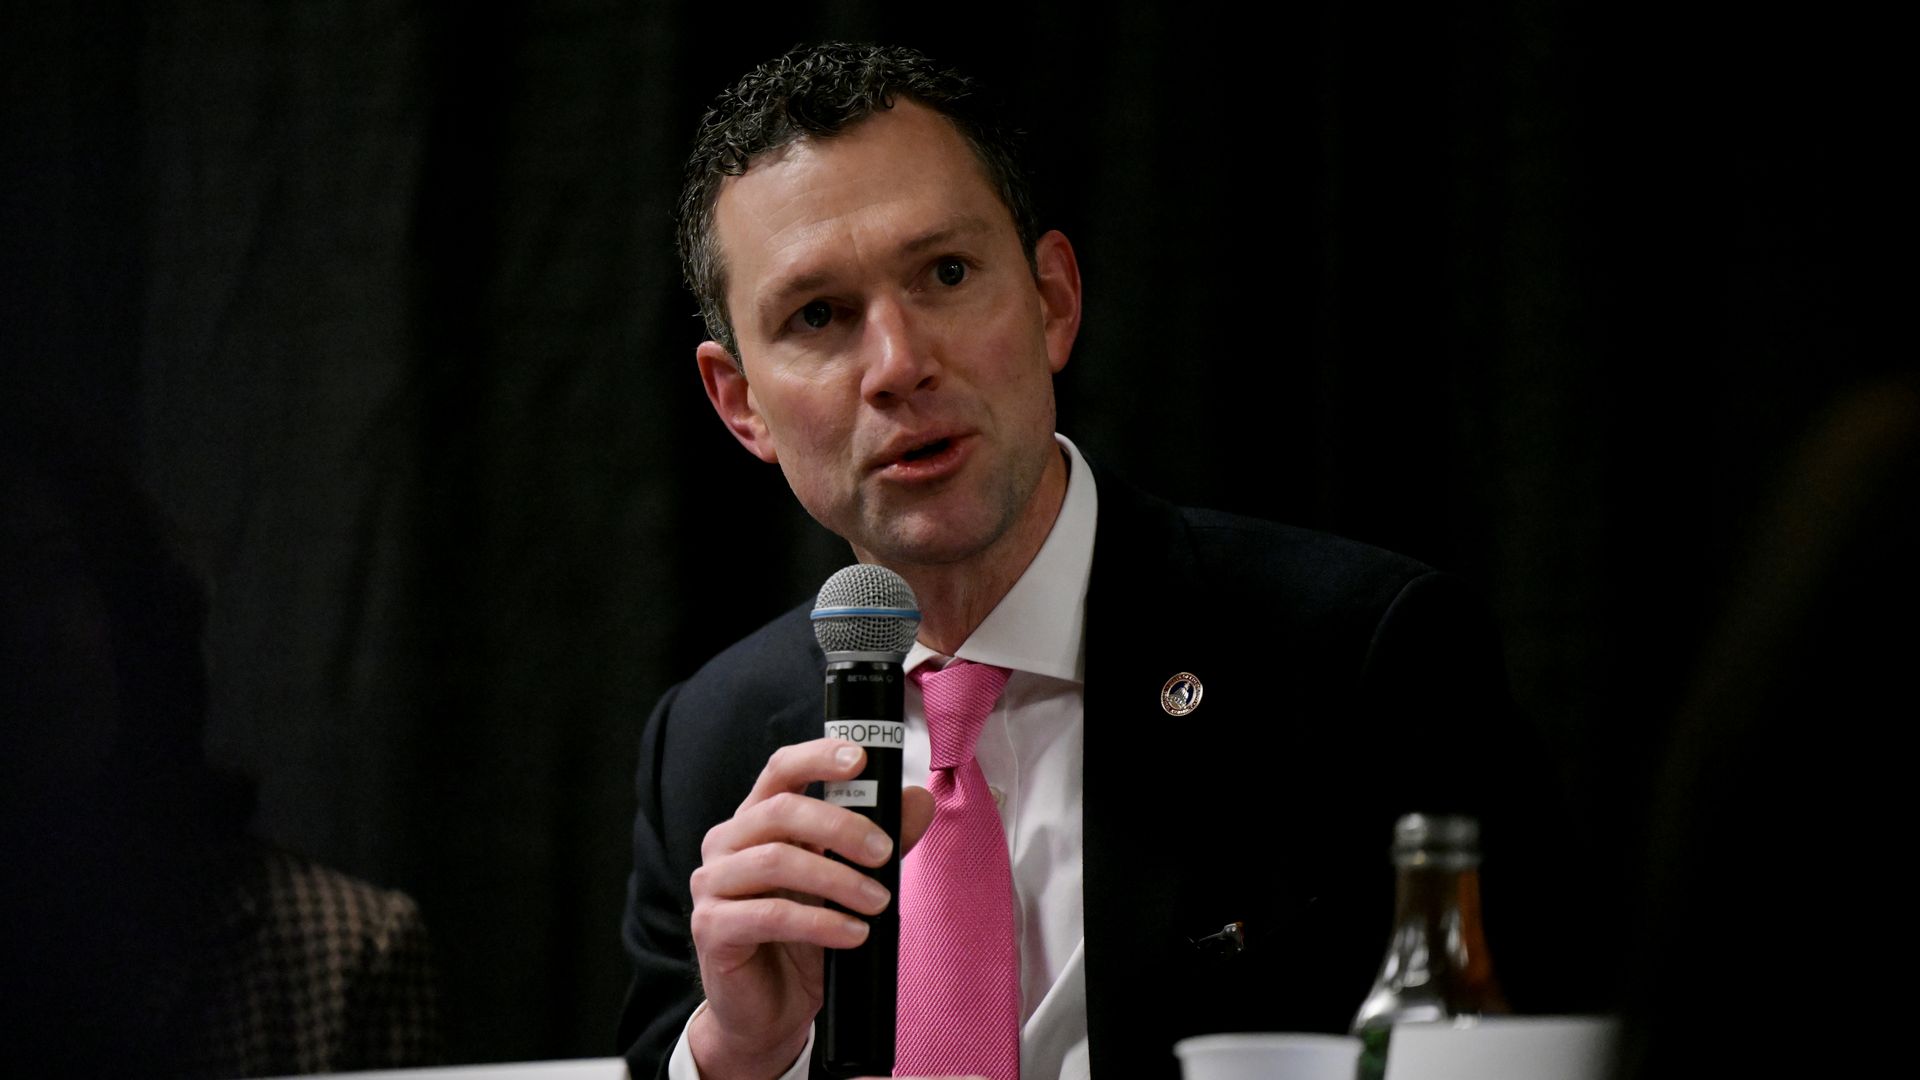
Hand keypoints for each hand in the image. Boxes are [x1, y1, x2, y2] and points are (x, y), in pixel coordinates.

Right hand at [687, 738, 934, 1079]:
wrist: (770, 1011)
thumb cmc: (804, 941)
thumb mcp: (848, 886)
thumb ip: (878, 842)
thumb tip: (917, 799)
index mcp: (756, 821)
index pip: (780, 770)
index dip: (818, 757)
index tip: (862, 758)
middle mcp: (726, 844)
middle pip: (781, 811)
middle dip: (841, 826)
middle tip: (885, 852)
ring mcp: (711, 885)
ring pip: (776, 860)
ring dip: (837, 879)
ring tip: (879, 902)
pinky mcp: (710, 928)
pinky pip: (768, 915)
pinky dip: (819, 923)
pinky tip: (854, 934)